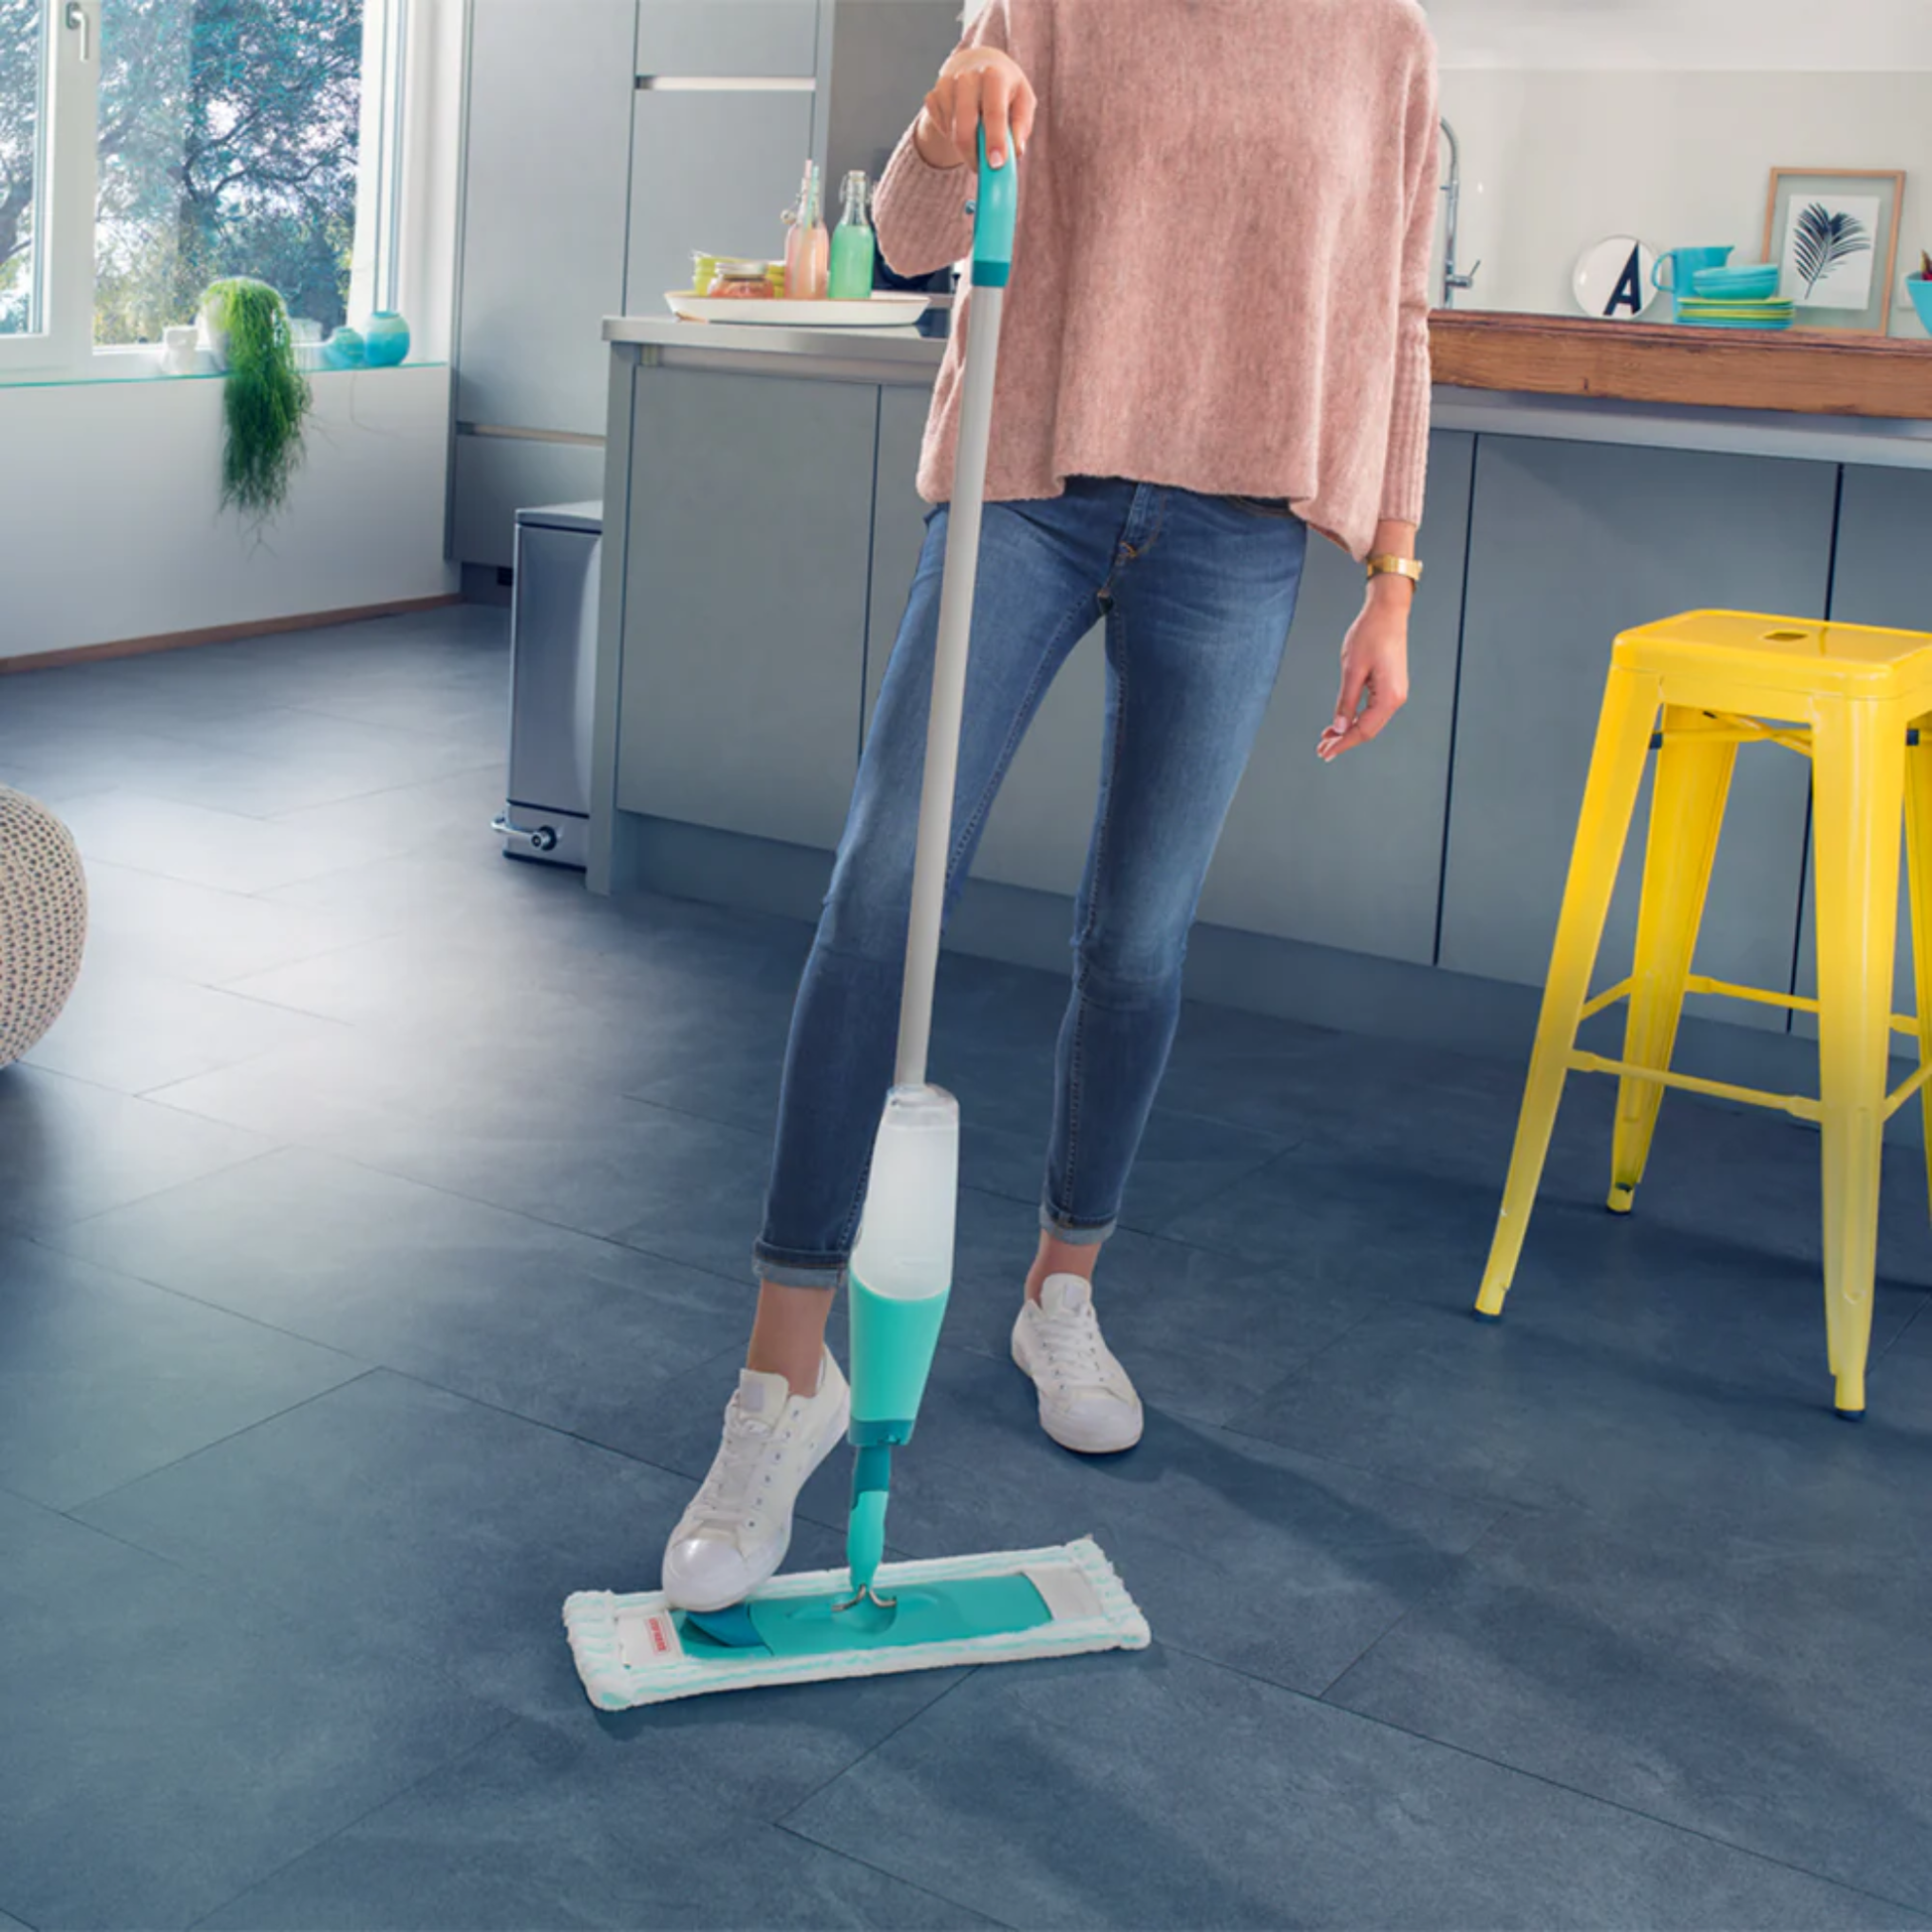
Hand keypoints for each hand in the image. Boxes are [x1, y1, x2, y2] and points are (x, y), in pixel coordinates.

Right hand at [916, 48, 1035, 170]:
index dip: (995, 140)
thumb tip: (1016, 151)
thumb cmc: (1005, 87)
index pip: (993, 112)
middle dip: (973, 156)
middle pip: (964, 129)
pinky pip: (941, 130)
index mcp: (994, 76)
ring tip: (978, 135)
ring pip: (952, 134)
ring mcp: (946, 86)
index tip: (996, 164)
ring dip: (965, 146)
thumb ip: (1022, 125)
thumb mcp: (1023, 99)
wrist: (976, 63)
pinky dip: (952, 136)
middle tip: (982, 169)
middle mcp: (967, 77)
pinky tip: (963, 124)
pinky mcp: (932, 96)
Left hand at [1317, 580, 1411, 761]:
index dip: (1342, 743)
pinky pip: (1372, 710)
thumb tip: (1338, 727)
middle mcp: (1396, 698)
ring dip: (1348, 731)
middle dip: (1344, 741)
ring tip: (1327, 738)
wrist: (1387, 612)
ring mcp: (1395, 692)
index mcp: (1389, 696)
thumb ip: (1346, 702)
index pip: (1363, 730)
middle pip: (1368, 730)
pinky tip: (1341, 722)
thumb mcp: (1352, 670)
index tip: (1325, 752)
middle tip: (1322, 749)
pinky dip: (1355, 718)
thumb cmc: (1371, 634)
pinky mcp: (1390, 686)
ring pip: (1370, 721)